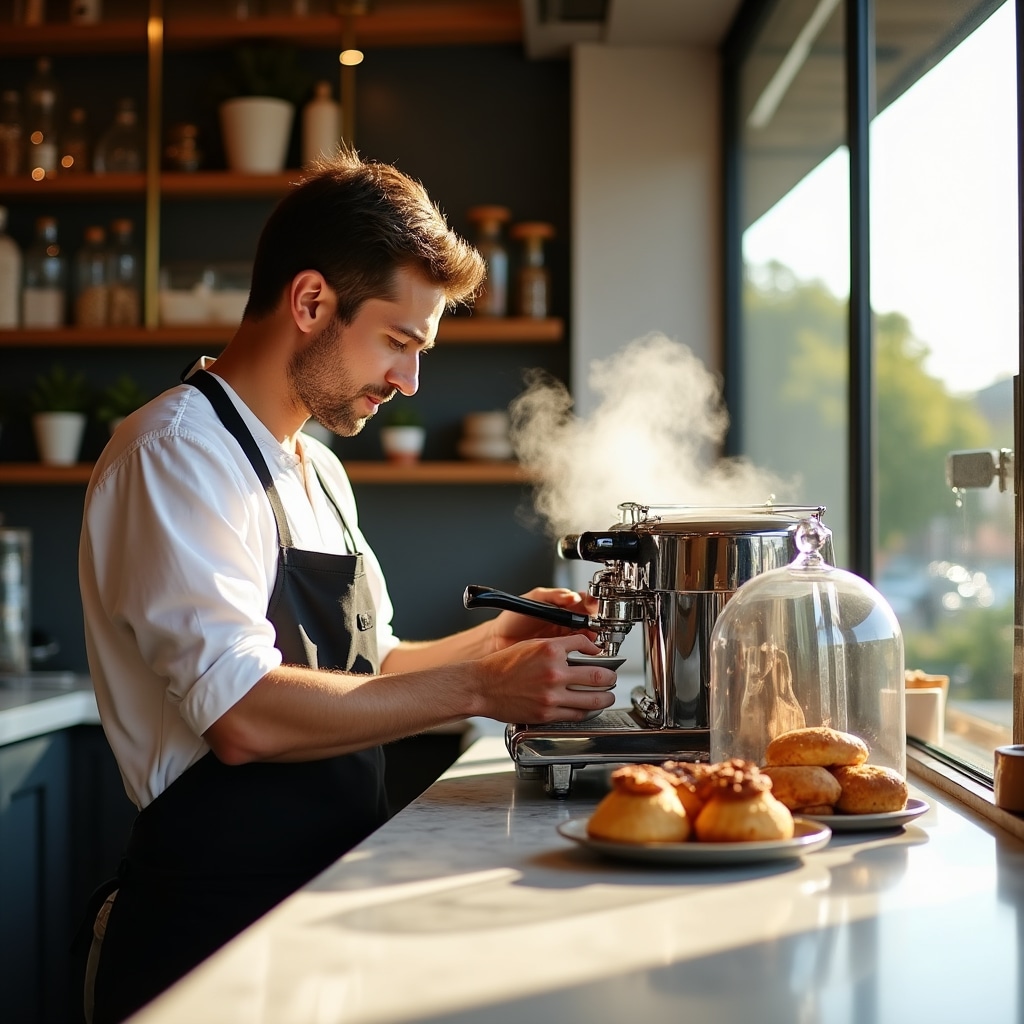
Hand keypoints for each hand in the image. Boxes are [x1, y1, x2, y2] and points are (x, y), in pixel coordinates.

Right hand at [475, 634, 616, 724]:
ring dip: (605, 697)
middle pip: (598, 675)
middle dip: (610, 677)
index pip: (586, 645)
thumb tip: (580, 650)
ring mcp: (552, 695)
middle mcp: (554, 672)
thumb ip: (556, 648)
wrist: (482, 686)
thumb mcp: (531, 645)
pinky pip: (577, 714)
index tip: (601, 654)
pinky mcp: (547, 713)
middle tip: (612, 677)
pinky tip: (589, 708)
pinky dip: (587, 711)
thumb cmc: (502, 666)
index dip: (598, 650)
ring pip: (593, 699)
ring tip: (607, 696)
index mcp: (550, 649)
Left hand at [489, 586, 599, 651]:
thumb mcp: (533, 600)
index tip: (595, 605)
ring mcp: (564, 634)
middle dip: (597, 619)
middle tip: (597, 622)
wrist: (499, 640)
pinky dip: (584, 647)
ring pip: (587, 633)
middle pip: (590, 617)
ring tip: (592, 634)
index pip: (583, 600)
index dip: (592, 602)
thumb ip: (553, 596)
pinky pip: (577, 647)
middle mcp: (566, 618)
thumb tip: (572, 596)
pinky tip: (585, 646)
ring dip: (593, 634)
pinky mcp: (561, 649)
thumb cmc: (513, 618)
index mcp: (561, 604)